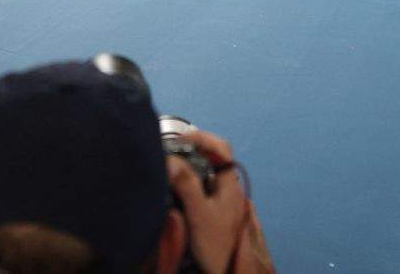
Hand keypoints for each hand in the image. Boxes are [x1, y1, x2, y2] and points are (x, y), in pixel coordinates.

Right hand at [168, 131, 273, 273]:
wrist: (223, 270)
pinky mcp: (213, 210)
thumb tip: (172, 158)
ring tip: (171, 163)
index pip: (222, 148)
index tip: (180, 139)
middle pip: (214, 157)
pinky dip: (188, 180)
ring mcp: (221, 200)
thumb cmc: (216, 246)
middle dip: (193, 148)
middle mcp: (227, 189)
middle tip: (172, 148)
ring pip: (206, 172)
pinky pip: (201, 186)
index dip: (202, 138)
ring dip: (189, 164)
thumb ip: (186, 184)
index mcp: (229, 185)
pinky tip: (175, 186)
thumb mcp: (198, 212)